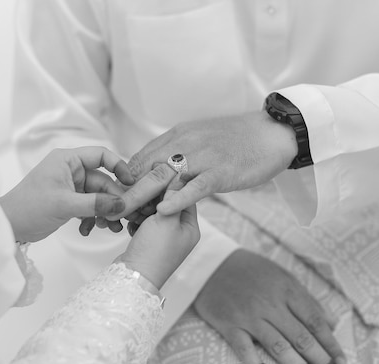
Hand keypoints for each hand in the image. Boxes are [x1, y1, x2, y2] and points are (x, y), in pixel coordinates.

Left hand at [0, 147, 133, 242]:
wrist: (8, 226)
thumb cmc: (29, 208)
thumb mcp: (65, 205)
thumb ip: (96, 204)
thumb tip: (122, 205)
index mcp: (67, 160)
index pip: (101, 155)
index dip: (119, 167)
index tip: (131, 183)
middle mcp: (70, 170)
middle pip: (103, 180)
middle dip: (113, 200)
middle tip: (121, 217)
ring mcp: (70, 186)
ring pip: (98, 196)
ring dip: (105, 212)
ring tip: (110, 228)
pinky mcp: (69, 201)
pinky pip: (89, 206)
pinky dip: (92, 218)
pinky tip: (89, 230)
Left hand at [116, 111, 297, 217]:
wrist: (272, 133)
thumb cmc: (236, 139)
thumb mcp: (199, 139)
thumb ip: (177, 152)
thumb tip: (157, 169)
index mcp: (176, 137)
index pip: (141, 159)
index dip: (124, 180)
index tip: (112, 198)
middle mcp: (184, 144)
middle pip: (145, 168)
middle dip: (124, 190)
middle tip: (106, 210)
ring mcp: (202, 157)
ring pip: (164, 177)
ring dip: (141, 197)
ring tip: (122, 215)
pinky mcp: (220, 171)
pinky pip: (195, 186)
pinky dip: (177, 198)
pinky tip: (162, 211)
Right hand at [116, 176, 199, 288]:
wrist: (133, 277)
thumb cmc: (154, 251)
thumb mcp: (167, 219)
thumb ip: (173, 196)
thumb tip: (180, 174)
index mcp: (190, 228)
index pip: (184, 197)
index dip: (170, 186)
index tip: (156, 176)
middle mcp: (179, 233)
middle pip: (167, 205)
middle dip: (152, 199)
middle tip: (141, 195)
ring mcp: (163, 239)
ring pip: (152, 213)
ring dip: (141, 210)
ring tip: (134, 212)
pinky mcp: (148, 243)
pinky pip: (142, 224)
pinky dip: (135, 221)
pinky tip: (129, 223)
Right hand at [194, 249, 347, 363]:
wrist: (210, 264)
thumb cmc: (251, 271)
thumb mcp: (282, 276)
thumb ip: (306, 299)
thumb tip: (332, 323)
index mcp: (286, 289)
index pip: (315, 321)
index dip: (331, 344)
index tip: (342, 363)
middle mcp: (270, 303)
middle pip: (301, 337)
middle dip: (322, 361)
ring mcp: (249, 315)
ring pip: (278, 345)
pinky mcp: (229, 325)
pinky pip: (245, 350)